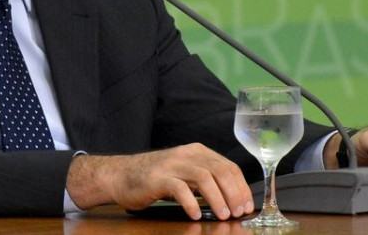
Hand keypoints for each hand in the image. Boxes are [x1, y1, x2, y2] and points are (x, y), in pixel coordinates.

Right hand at [66, 143, 253, 220]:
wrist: (121, 174)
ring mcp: (171, 165)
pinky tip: (196, 214)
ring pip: (203, 177)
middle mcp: (186, 154)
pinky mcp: (157, 178)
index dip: (241, 187)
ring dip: (217, 198)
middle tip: (238, 212)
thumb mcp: (184, 173)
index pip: (228, 166)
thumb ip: (205, 181)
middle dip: (234, 193)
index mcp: (197, 152)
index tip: (247, 205)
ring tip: (222, 215)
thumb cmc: (155, 178)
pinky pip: (179, 188)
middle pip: (220, 170)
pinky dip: (191, 202)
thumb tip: (232, 199)